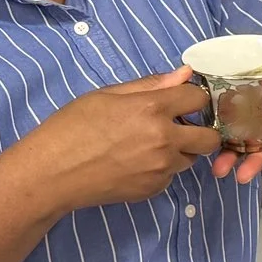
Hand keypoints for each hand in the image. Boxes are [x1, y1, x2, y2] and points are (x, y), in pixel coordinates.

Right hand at [20, 69, 220, 213]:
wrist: (51, 174)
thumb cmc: (70, 128)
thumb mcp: (105, 95)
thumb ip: (150, 85)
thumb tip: (184, 73)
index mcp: (151, 109)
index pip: (198, 98)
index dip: (192, 97)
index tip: (183, 100)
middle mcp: (163, 139)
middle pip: (210, 137)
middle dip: (200, 129)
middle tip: (179, 126)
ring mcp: (161, 168)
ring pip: (191, 158)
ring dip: (181, 150)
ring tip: (149, 145)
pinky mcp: (154, 188)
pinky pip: (171, 175)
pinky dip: (162, 168)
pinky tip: (135, 162)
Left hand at [210, 60, 261, 184]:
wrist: (254, 61)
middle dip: (255, 164)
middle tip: (242, 176)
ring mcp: (247, 127)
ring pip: (242, 148)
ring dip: (231, 160)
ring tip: (219, 170)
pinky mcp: (228, 122)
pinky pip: (223, 136)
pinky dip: (216, 146)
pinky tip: (206, 152)